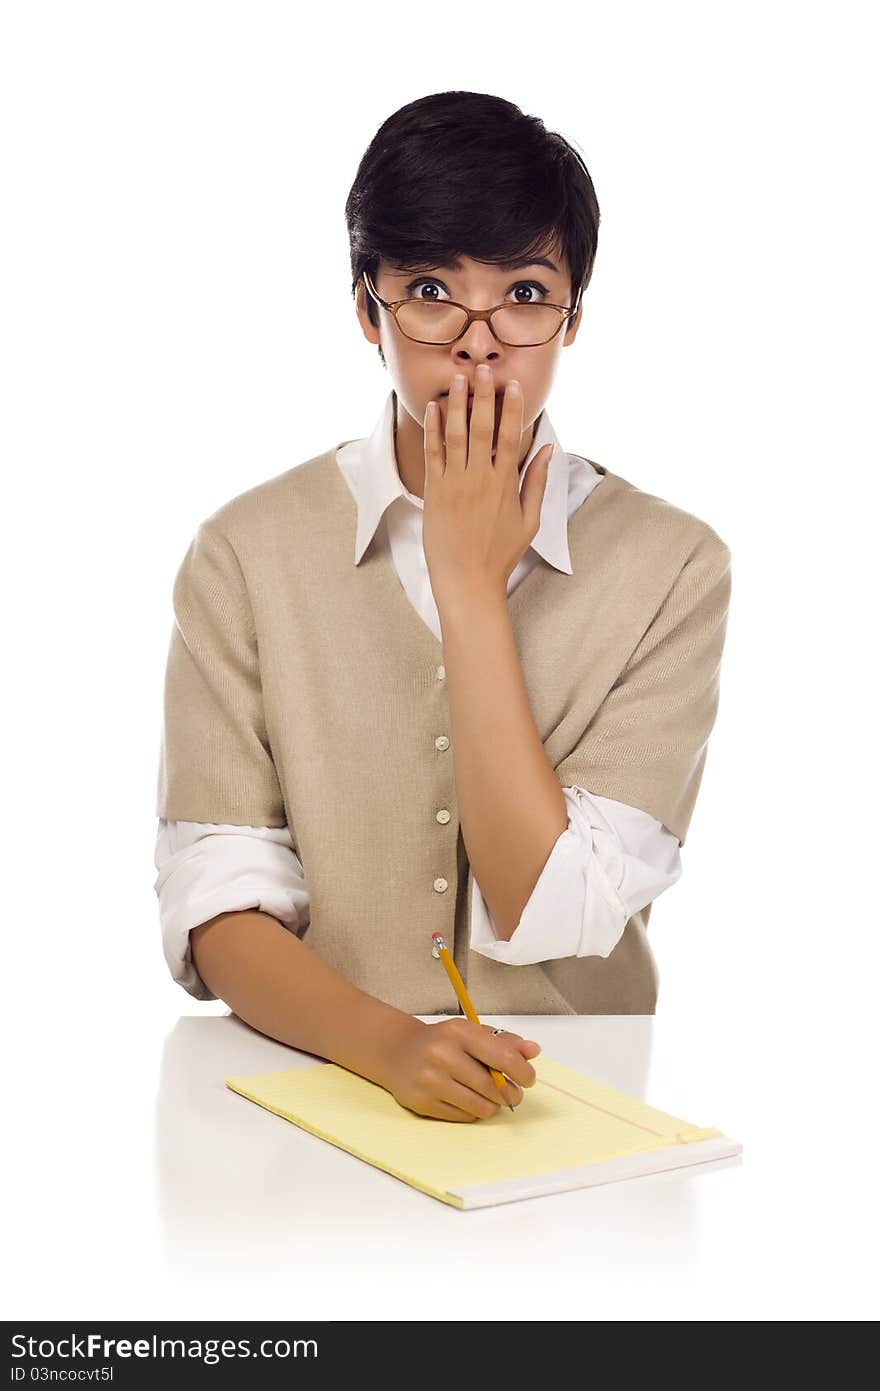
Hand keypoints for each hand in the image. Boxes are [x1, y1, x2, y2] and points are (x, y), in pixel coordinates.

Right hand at [378, 1016, 540, 1121]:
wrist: (396, 1051)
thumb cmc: (441, 1041)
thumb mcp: (470, 1032)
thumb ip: (503, 1041)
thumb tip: (533, 1050)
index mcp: (458, 1032)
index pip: (503, 1056)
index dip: (522, 1072)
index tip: (527, 1079)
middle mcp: (442, 1055)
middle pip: (493, 1087)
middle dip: (510, 1093)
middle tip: (512, 1092)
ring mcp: (430, 1080)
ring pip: (481, 1107)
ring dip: (492, 1104)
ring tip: (488, 1096)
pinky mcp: (422, 1102)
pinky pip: (464, 1117)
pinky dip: (473, 1111)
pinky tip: (467, 1099)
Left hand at [422, 363, 553, 610]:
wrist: (466, 580)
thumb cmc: (500, 554)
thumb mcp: (529, 520)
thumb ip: (536, 482)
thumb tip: (546, 449)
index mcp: (505, 483)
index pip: (510, 436)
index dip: (511, 408)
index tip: (512, 385)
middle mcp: (480, 478)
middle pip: (482, 427)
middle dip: (483, 396)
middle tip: (483, 369)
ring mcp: (455, 483)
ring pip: (456, 434)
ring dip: (458, 404)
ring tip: (458, 378)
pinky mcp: (434, 491)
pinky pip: (433, 453)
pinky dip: (434, 429)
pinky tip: (435, 409)